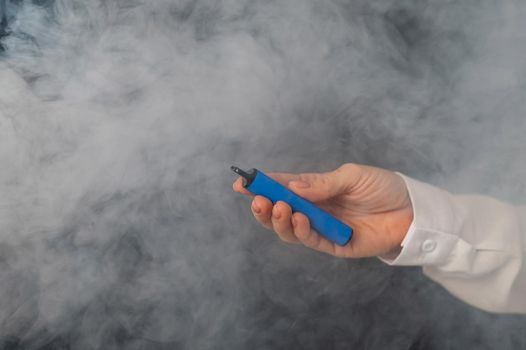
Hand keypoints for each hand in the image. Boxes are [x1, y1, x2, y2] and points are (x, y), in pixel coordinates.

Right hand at [232, 163, 412, 257]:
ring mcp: (322, 228)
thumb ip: (322, 183)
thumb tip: (291, 188)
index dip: (262, 185)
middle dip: (264, 206)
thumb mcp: (352, 176)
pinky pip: (311, 241)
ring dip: (279, 220)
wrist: (412, 211)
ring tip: (278, 208)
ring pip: (290, 229)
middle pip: (280, 211)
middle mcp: (314, 209)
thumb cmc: (382, 188)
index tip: (241, 183)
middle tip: (257, 199)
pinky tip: (300, 219)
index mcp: (315, 189)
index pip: (282, 187)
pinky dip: (302, 231)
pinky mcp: (334, 245)